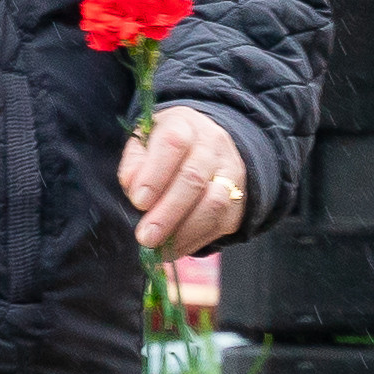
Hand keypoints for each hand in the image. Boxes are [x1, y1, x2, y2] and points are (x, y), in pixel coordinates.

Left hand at [119, 105, 246, 256]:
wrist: (205, 148)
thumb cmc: (163, 149)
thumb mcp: (143, 145)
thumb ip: (134, 163)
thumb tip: (133, 186)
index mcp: (184, 124)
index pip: (173, 143)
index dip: (155, 174)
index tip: (138, 202)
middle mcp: (213, 144)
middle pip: (194, 178)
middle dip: (167, 212)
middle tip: (145, 236)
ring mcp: (231, 171)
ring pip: (214, 203)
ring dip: (184, 231)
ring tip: (159, 248)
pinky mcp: (240, 199)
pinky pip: (221, 224)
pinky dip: (194, 241)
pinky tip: (173, 249)